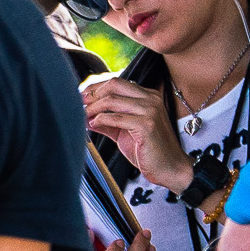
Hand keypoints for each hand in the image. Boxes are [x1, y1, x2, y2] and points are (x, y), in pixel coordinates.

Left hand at [81, 62, 190, 193]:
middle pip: (114, 85)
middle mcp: (151, 99)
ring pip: (113, 100)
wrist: (170, 168)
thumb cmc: (150, 151)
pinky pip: (116, 117)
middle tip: (79, 102)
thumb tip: (87, 117)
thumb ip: (108, 122)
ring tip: (84, 116)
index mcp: (148, 97)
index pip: (117, 83)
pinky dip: (101, 120)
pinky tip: (94, 124)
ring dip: (93, 108)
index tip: (82, 96)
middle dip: (93, 93)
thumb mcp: (124, 132)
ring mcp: (150, 110)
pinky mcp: (147, 125)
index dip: (96, 88)